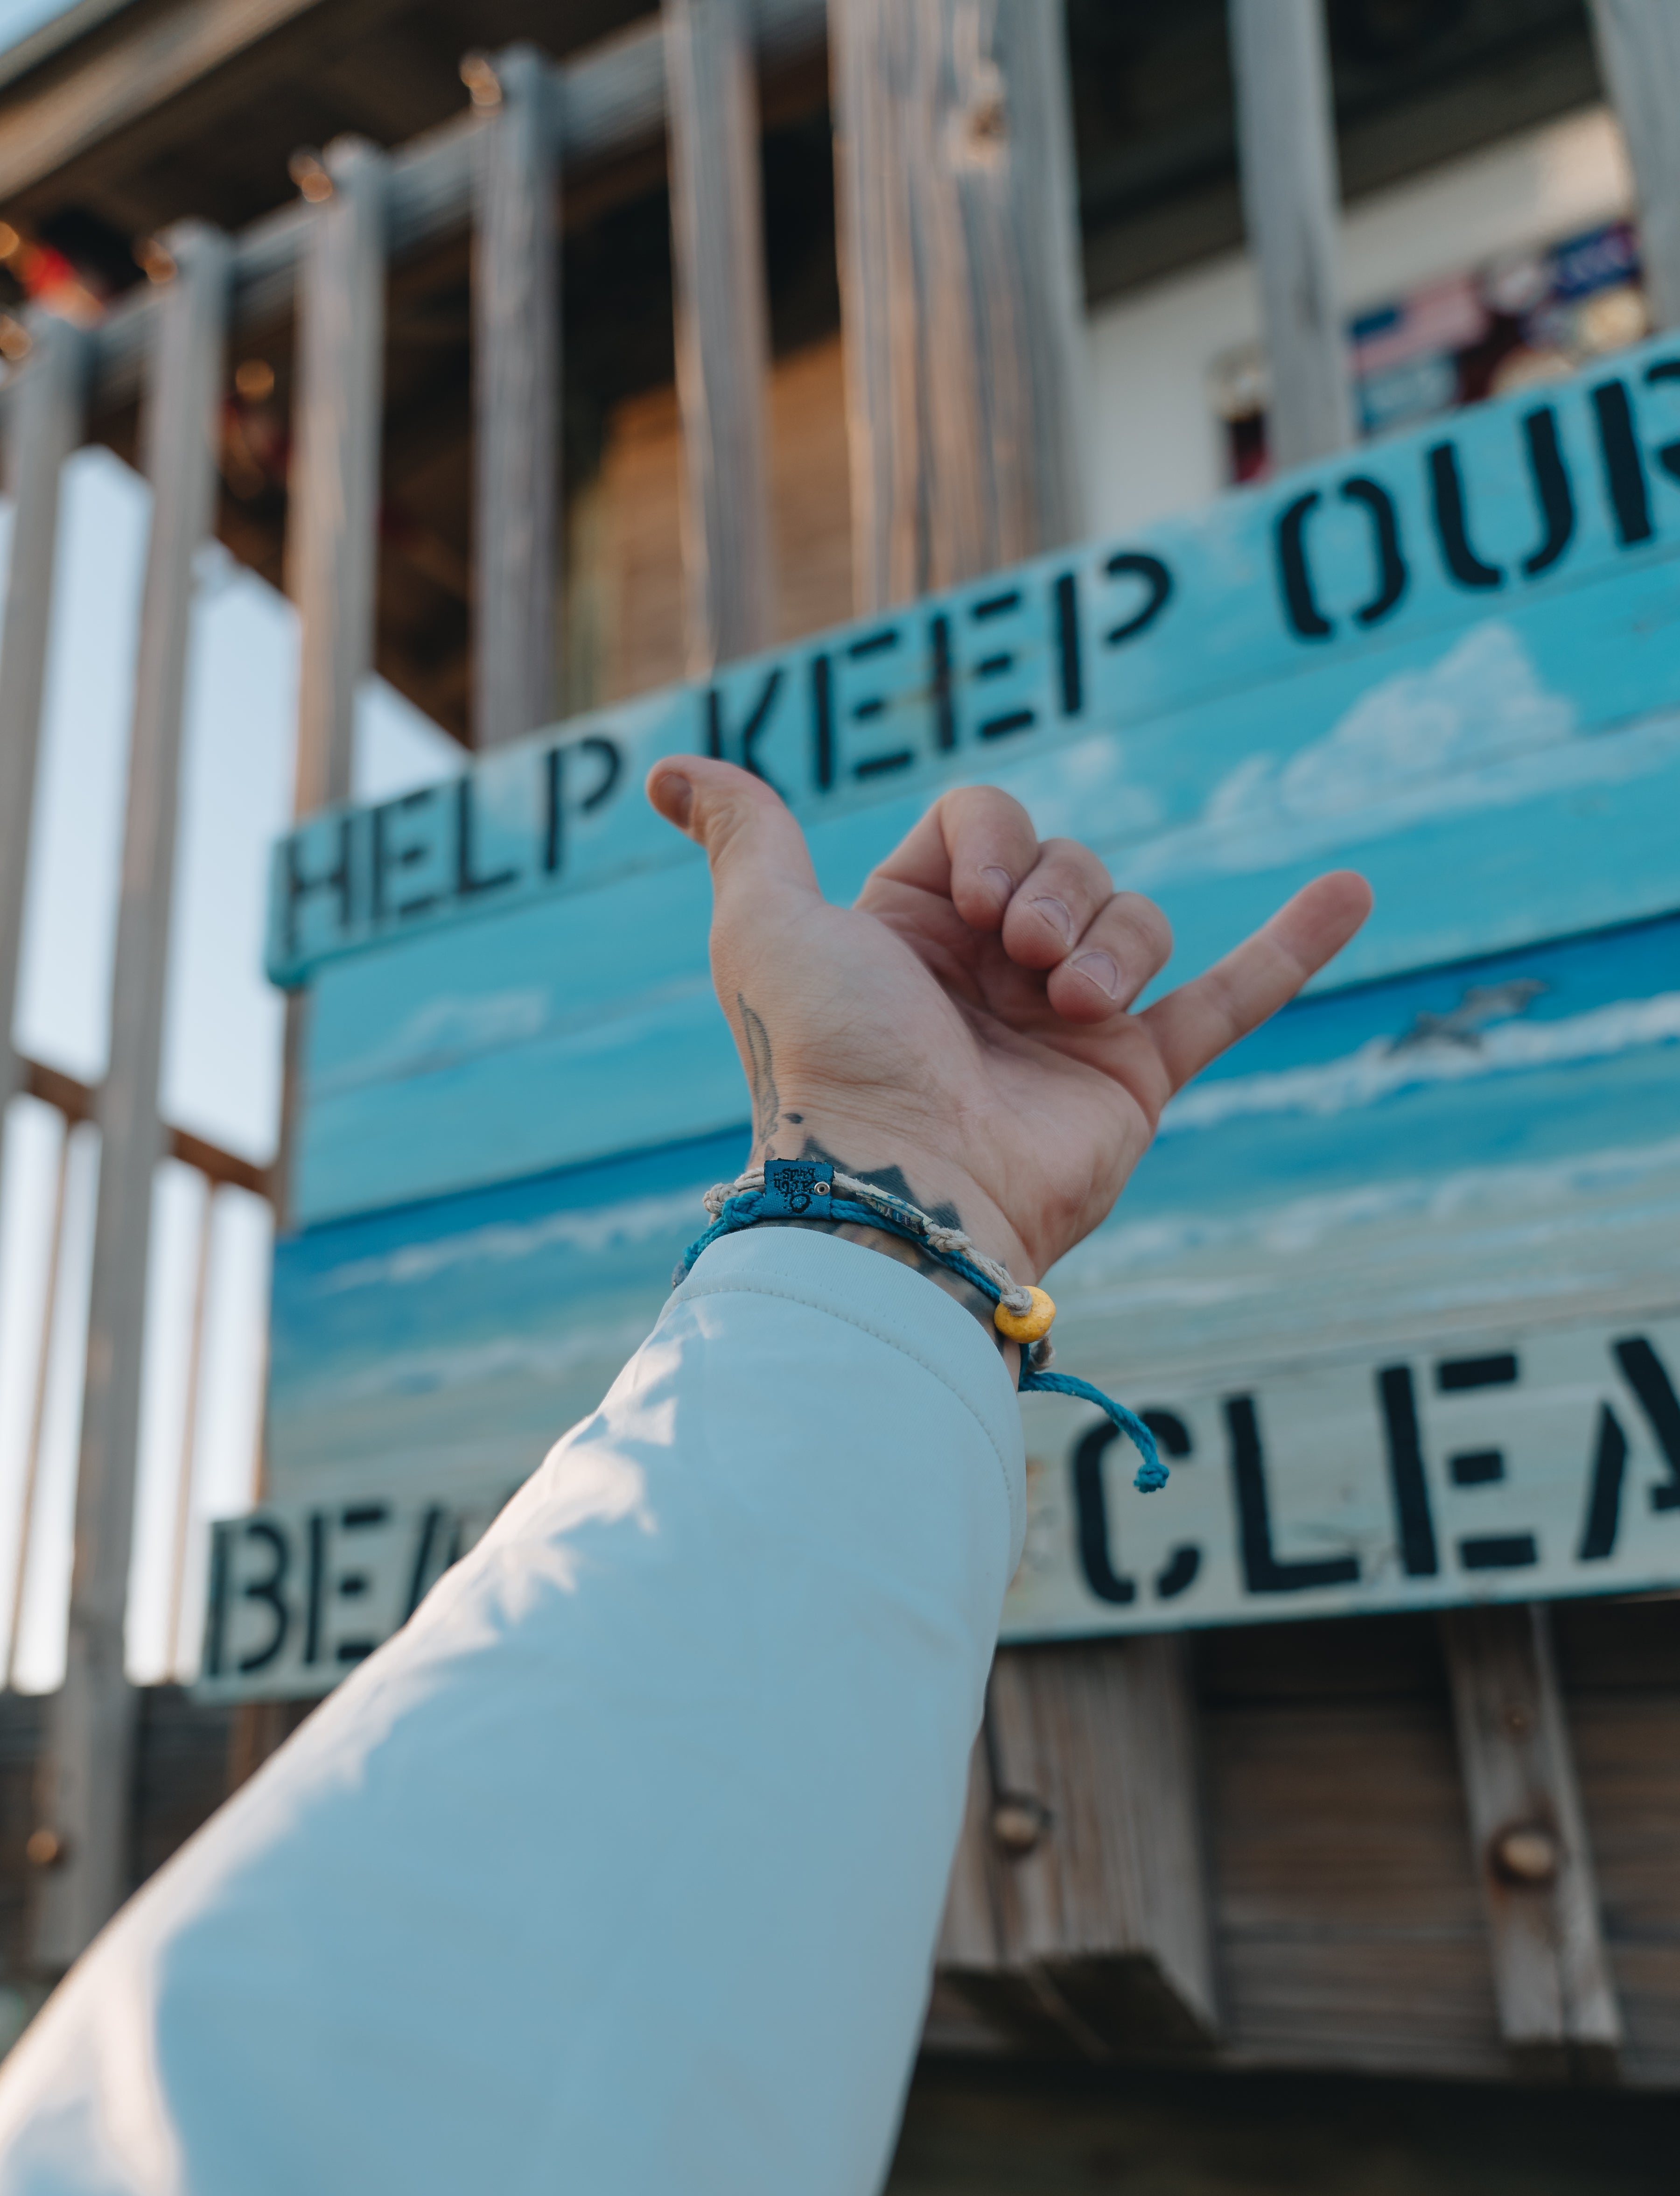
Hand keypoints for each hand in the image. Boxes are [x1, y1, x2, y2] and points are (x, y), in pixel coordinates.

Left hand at [647, 759, 1370, 1285]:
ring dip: (1113, 945)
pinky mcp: (1137, 1075)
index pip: (986, 822)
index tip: (967, 905)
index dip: (991, 842)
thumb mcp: (768, 925)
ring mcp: (1070, 1024)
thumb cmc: (826, 1055)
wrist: (903, 1183)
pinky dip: (1292, 945)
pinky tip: (1351, 890)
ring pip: (1136, 917)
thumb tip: (668, 774)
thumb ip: (747, 838)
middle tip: (1019, 965)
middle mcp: (992, 972)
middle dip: (1053, 896)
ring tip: (1070, 1006)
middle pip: (1066, 861)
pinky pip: (1231, 996)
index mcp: (914, 928)